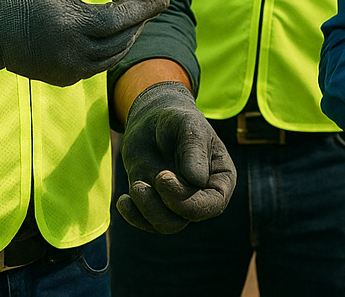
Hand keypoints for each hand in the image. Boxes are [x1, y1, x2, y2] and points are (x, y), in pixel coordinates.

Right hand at [0, 0, 169, 86]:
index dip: (147, 7)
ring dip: (130, 36)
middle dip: (142, 20)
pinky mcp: (66, 79)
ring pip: (115, 56)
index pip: (123, 19)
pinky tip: (113, 32)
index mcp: (73, 25)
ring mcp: (71, 70)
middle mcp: (75, 53)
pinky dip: (112, 50)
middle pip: (124, 40)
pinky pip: (100, 66)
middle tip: (153, 2)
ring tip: (136, 15)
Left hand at [118, 81, 236, 233]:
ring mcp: (179, 202)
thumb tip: (198, 181)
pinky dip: (133, 216)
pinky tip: (124, 200)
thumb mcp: (188, 126)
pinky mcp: (157, 204)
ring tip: (137, 185)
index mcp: (220, 178)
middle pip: (187, 217)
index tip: (164, 178)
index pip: (213, 205)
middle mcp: (202, 196)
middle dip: (165, 202)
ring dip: (148, 209)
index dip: (189, 201)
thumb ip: (194, 150)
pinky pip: (147, 223)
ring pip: (167, 225)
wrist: (154, 119)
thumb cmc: (178, 120)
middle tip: (153, 176)